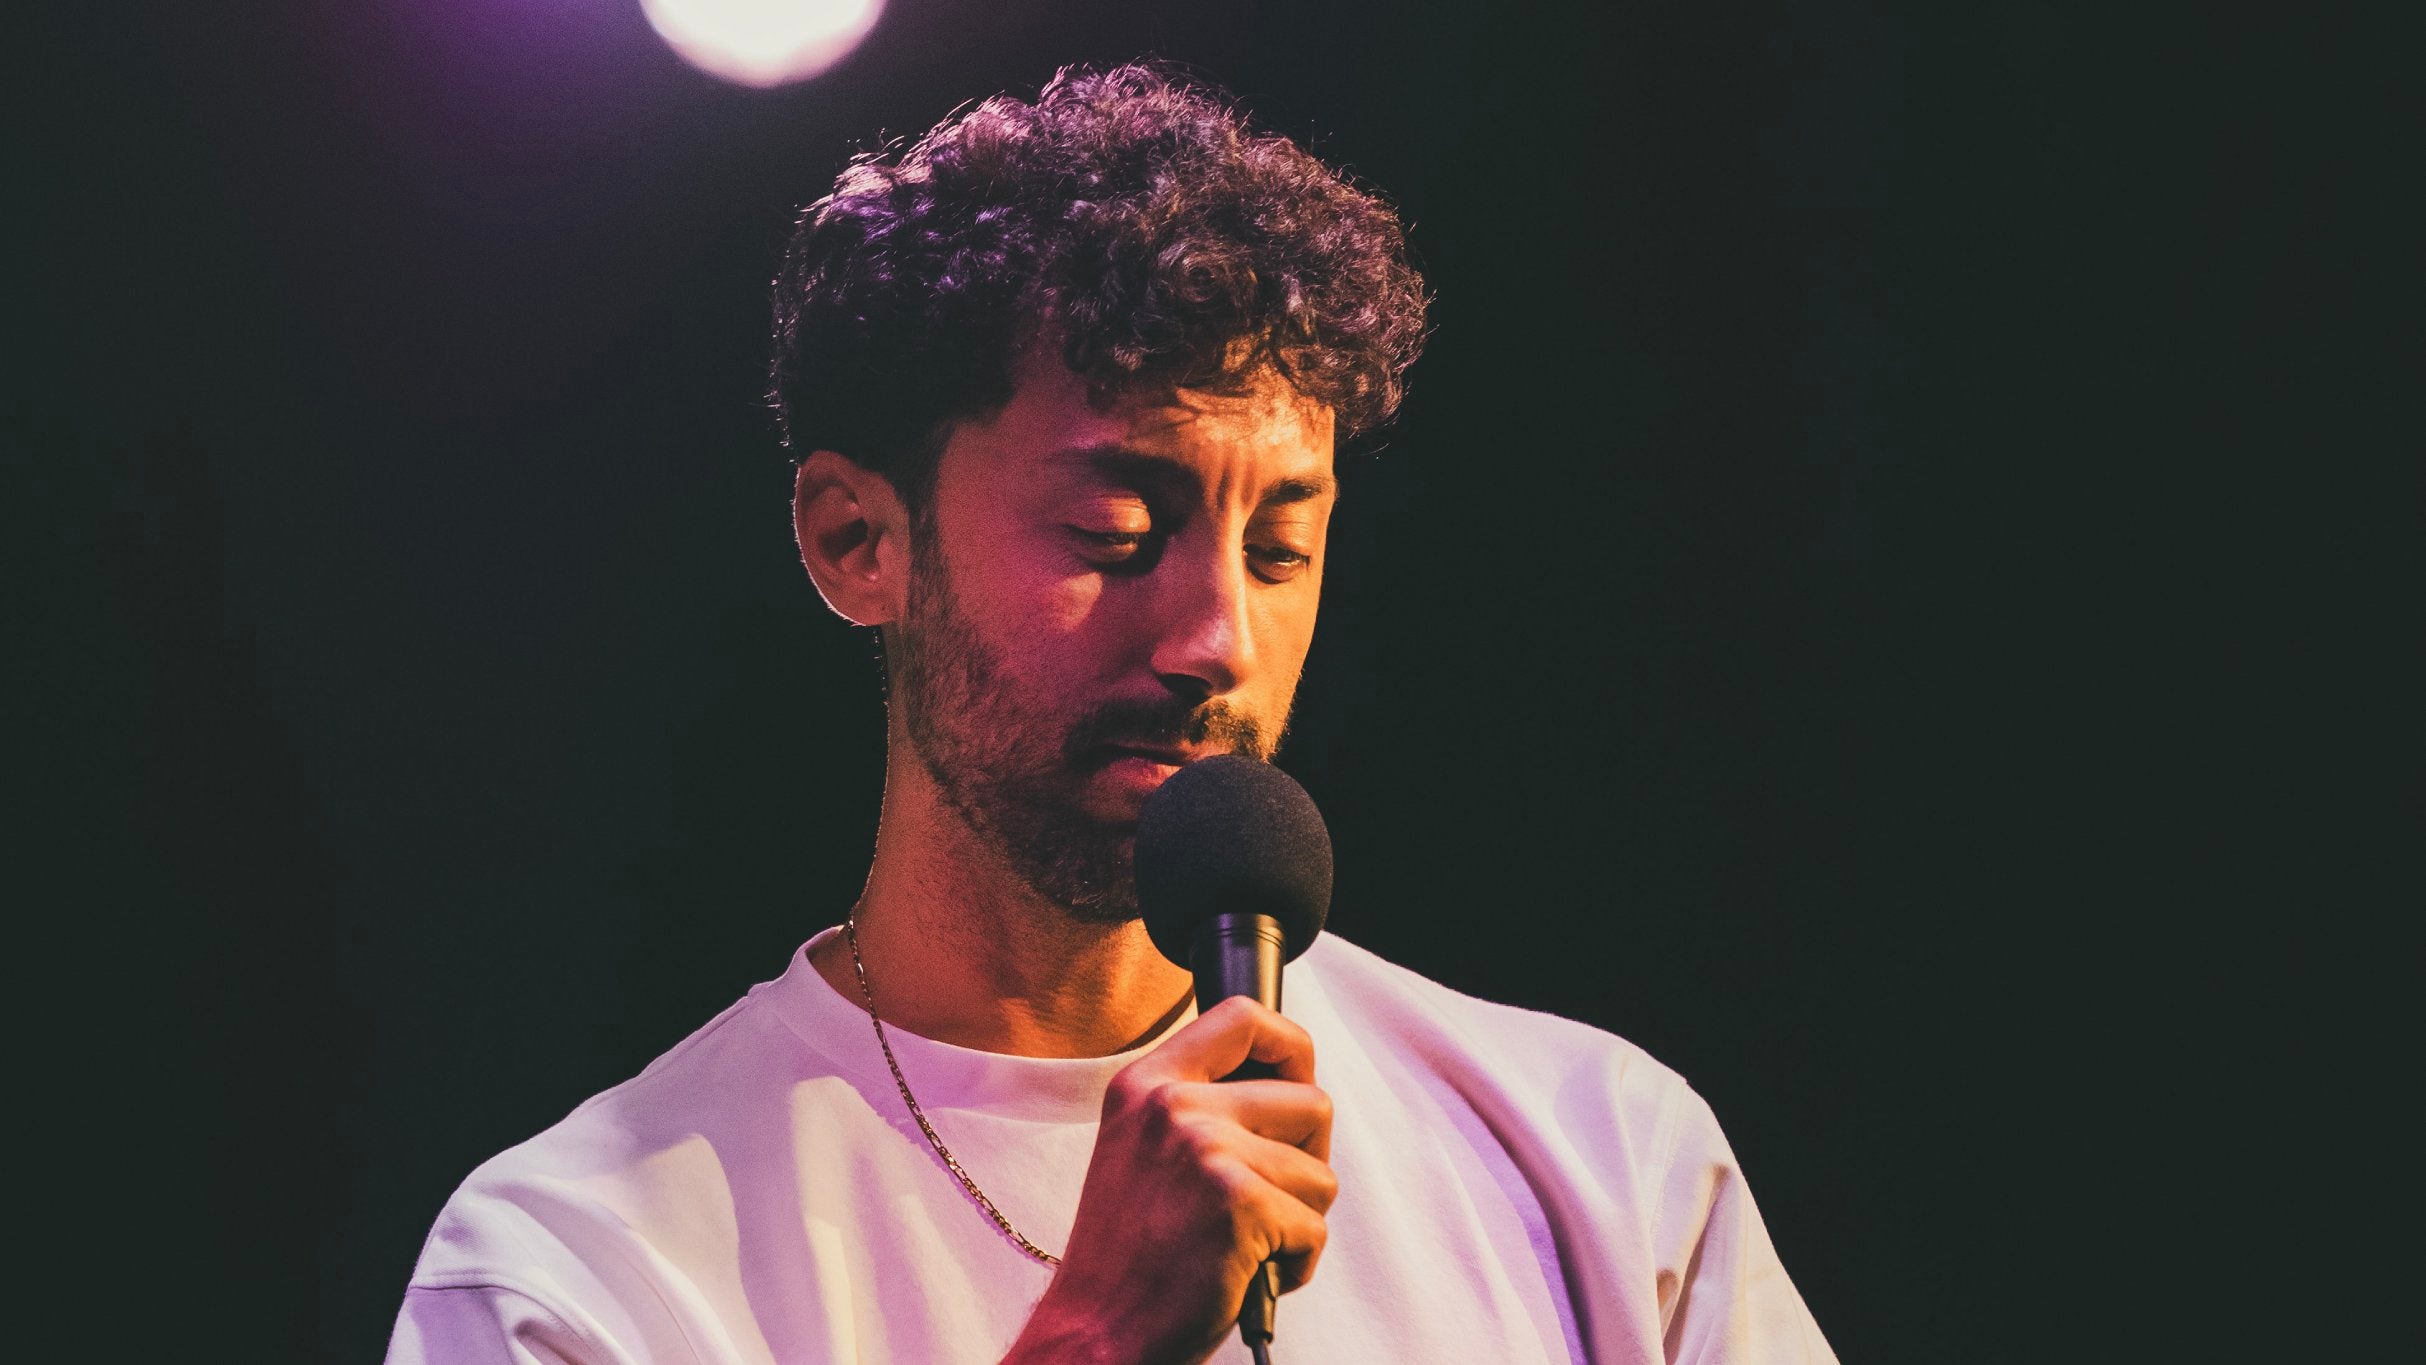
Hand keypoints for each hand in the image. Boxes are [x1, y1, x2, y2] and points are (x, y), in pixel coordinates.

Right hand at [1002, 996, 1335, 1364]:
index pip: (1243, 1017)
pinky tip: (1247, 1276)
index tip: (1298, 1085)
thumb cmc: (1129, 1257)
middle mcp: (1172, 1105)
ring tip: (1244, 1246)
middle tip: (1269, 1200)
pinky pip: (1315, 1228)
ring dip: (1299, 1221)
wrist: (1094, 1334)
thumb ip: (1199, 1107)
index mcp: (1147, 1084)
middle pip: (1310, 1100)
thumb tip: (1293, 1085)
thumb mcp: (1142, 1150)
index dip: (1291, 1048)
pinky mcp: (1237, 1204)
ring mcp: (1204, 1151)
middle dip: (1309, 1159)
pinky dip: (1296, 1264)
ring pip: (1321, 1174)